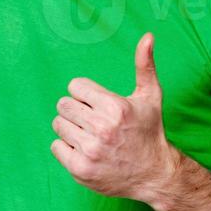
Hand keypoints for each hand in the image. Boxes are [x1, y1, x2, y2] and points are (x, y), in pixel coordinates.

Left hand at [51, 32, 179, 210]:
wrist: (154, 175)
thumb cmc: (150, 131)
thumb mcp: (150, 97)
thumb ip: (144, 65)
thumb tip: (147, 35)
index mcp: (115, 107)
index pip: (75, 86)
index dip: (85, 94)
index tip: (98, 104)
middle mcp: (102, 129)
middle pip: (63, 105)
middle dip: (76, 110)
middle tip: (93, 121)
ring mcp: (90, 150)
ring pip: (58, 125)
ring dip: (71, 129)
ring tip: (91, 136)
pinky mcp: (80, 169)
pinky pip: (55, 146)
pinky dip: (67, 148)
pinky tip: (86, 150)